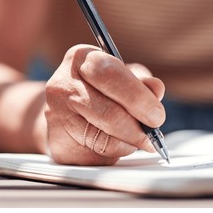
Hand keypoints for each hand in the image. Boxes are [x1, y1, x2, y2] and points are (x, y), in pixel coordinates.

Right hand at [44, 44, 165, 164]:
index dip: (139, 98)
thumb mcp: (122, 79)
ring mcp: (56, 115)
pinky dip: (114, 153)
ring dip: (128, 143)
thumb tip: (156, 88)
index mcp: (81, 58)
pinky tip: (115, 144)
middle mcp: (63, 84)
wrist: (64, 113)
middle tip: (153, 136)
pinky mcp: (58, 143)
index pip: (111, 75)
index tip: (157, 116)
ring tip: (135, 139)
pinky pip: (96, 155)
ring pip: (104, 138)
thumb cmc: (99, 92)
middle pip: (109, 113)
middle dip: (138, 128)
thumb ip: (141, 84)